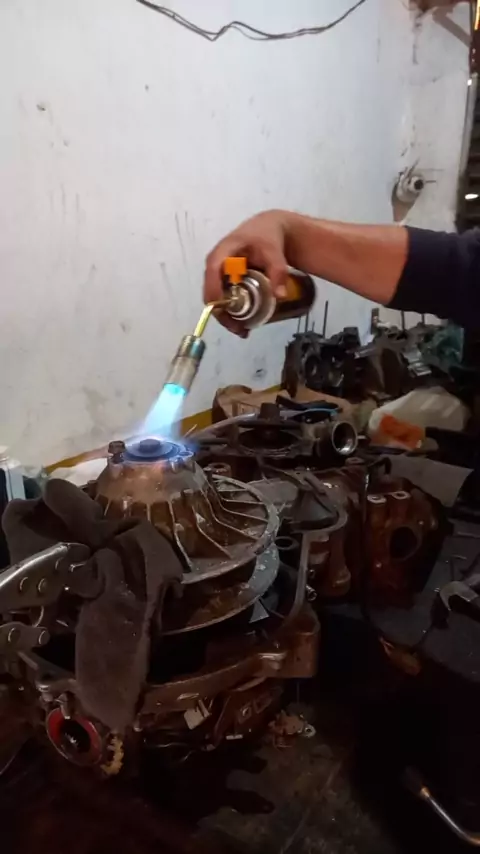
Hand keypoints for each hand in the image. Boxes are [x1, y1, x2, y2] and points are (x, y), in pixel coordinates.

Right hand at [204, 211, 291, 332]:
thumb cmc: (267, 237)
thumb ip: (278, 270)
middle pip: (212, 292)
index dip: (215, 292)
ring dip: (227, 316)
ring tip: (243, 331)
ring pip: (217, 299)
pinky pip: (224, 299)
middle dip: (223, 313)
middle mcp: (215, 266)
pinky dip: (232, 312)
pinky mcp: (225, 282)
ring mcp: (219, 275)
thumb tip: (280, 296)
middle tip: (239, 329)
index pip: (212, 272)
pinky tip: (244, 324)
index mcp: (222, 253)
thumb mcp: (273, 251)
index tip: (224, 311)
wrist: (267, 230)